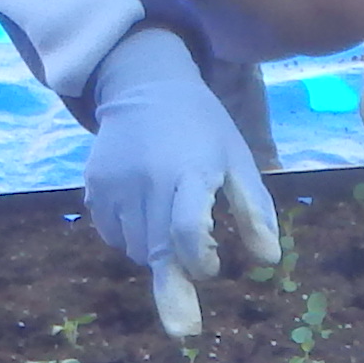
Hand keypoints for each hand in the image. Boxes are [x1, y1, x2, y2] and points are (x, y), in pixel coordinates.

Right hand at [83, 23, 277, 335]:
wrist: (146, 89)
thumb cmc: (203, 129)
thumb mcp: (238, 161)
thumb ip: (255, 211)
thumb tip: (270, 259)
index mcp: (190, 171)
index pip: (187, 229)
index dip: (199, 261)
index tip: (210, 268)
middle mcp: (147, 178)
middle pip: (157, 251)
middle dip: (177, 272)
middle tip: (191, 273)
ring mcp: (115, 183)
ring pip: (134, 250)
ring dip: (155, 253)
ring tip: (168, 221)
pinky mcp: (93, 187)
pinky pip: (111, 236)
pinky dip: (130, 239)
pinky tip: (144, 211)